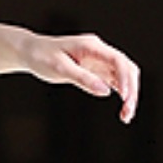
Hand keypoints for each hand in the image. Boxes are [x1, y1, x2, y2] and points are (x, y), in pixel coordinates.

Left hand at [13, 26, 139, 123]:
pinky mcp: (97, 70)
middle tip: (128, 112)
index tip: (125, 98)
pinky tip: (123, 110)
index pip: (117, 60)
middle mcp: (99, 51)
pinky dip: (122, 95)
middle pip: (126, 68)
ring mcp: (100, 60)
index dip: (125, 78)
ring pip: (124, 77)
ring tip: (126, 116)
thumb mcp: (59, 68)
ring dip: (129, 95)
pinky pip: (116, 82)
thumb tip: (105, 91)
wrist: (31, 51)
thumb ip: (82, 78)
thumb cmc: (42, 56)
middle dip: (131, 90)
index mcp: (91, 46)